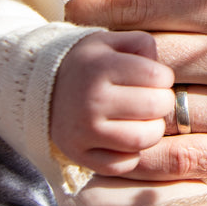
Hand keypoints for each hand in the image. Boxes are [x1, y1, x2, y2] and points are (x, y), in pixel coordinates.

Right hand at [50, 31, 174, 173]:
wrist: (42, 90)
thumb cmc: (90, 64)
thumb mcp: (112, 41)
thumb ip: (142, 43)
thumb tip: (162, 72)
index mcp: (100, 67)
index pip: (157, 76)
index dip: (164, 76)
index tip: (154, 77)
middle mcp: (91, 101)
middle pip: (155, 107)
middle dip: (162, 101)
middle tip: (152, 98)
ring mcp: (84, 133)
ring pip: (144, 139)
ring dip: (152, 129)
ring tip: (142, 118)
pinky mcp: (79, 156)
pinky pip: (124, 164)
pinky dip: (132, 153)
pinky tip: (125, 136)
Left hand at [66, 0, 206, 178]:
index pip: (137, 7)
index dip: (93, 7)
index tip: (73, 7)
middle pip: (140, 63)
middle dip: (101, 56)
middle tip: (77, 51)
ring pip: (154, 112)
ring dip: (120, 104)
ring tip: (95, 91)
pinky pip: (179, 161)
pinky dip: (141, 154)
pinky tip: (121, 137)